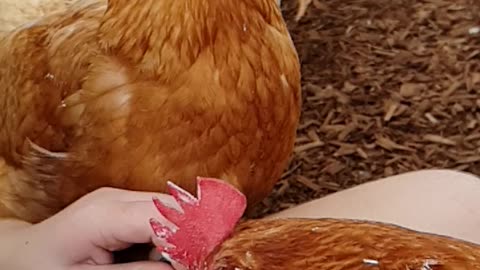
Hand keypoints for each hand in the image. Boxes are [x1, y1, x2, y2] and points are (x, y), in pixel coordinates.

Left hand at [0, 188, 174, 269]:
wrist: (22, 254)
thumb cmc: (45, 267)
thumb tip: (178, 265)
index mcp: (104, 213)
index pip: (163, 215)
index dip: (189, 236)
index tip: (201, 260)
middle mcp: (116, 197)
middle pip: (172, 207)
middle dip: (188, 234)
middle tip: (191, 262)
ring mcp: (120, 199)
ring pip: (169, 211)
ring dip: (176, 238)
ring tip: (165, 262)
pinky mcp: (123, 206)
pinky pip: (157, 217)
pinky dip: (165, 237)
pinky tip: (153, 256)